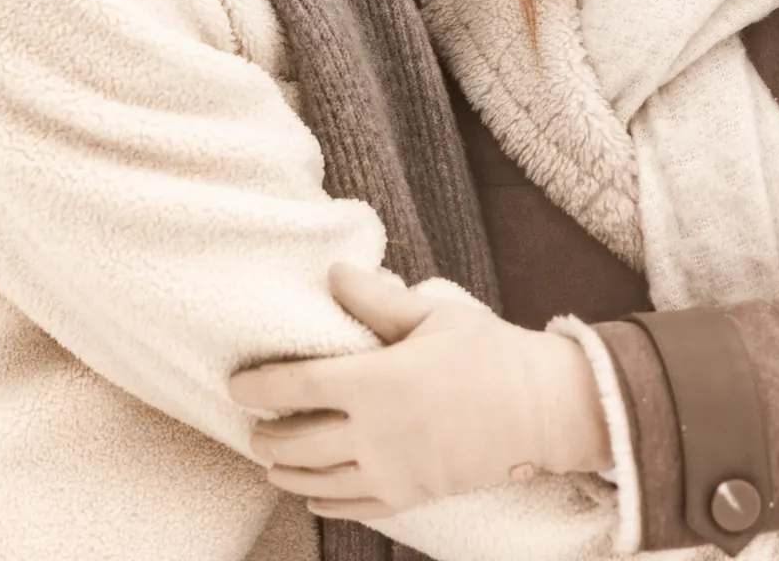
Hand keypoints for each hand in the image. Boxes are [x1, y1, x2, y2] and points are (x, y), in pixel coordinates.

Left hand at [228, 263, 612, 520]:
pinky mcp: (411, 495)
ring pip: (318, 479)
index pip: (296, 386)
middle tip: (250, 424)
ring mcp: (391, 471)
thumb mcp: (432, 315)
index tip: (237, 384)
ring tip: (269, 458)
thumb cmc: (488, 353)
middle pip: (297, 440)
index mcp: (376, 382)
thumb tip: (334, 273)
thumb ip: (377, 300)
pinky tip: (311, 491)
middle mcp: (375, 434)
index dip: (259, 386)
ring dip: (285, 469)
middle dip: (266, 433)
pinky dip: (323, 500)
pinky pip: (353, 506)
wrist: (541, 410)